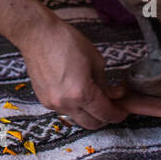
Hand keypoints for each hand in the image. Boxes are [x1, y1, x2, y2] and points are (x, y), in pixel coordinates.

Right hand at [17, 15, 126, 129]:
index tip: (123, 111)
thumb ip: (105, 83)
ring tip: (96, 99)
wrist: (38, 35)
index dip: (117, 114)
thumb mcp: (95, 60)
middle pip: (92, 124)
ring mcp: (53, 104)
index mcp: (81, 93)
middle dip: (105, 118)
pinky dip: (75, 107)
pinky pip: (65, 110)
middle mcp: (66, 104)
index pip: (105, 113)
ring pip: (78, 119)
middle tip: (113, 107)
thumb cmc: (67, 42)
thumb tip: (114, 95)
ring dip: (89, 114)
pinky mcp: (44, 100)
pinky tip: (78, 92)